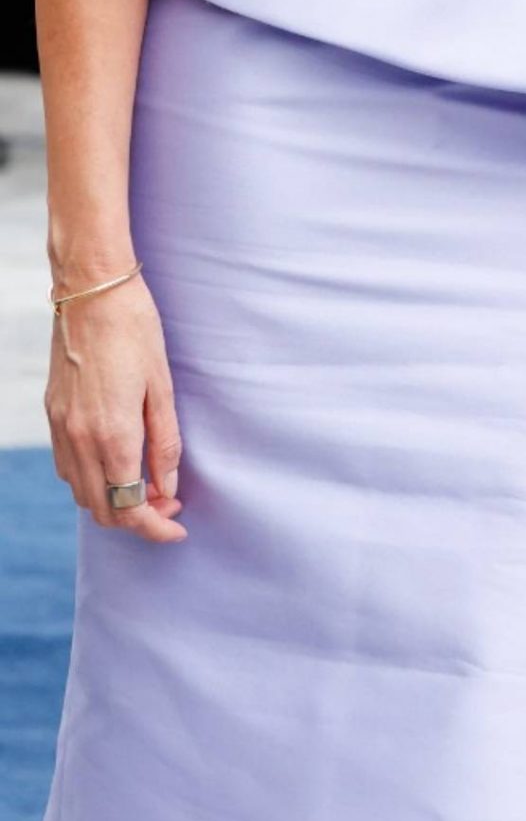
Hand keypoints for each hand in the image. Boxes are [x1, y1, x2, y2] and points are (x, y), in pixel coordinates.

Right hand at [48, 274, 184, 543]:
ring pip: (81, 493)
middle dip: (137, 518)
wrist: (92, 291)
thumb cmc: (136, 330)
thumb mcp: (163, 386)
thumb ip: (165, 443)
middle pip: (102, 510)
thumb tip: (168, 488)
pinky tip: (117, 465)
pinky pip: (67, 468)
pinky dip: (91, 481)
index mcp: (113, 436)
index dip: (154, 527)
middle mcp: (80, 441)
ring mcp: (61, 429)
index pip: (129, 507)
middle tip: (170, 504)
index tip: (177, 529)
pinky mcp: (53, 415)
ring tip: (148, 485)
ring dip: (112, 502)